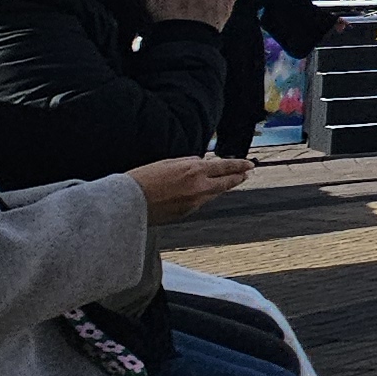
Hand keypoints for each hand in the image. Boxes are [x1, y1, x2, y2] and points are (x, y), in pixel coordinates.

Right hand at [131, 156, 249, 221]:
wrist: (127, 203)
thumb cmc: (142, 180)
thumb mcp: (167, 162)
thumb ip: (188, 162)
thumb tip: (201, 162)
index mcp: (193, 171)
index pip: (225, 167)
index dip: (239, 165)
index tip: (249, 165)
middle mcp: (198, 188)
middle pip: (226, 183)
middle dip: (238, 177)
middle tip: (247, 174)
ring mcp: (194, 203)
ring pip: (214, 193)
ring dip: (220, 187)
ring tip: (229, 181)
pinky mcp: (186, 214)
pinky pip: (200, 202)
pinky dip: (203, 196)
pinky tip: (201, 192)